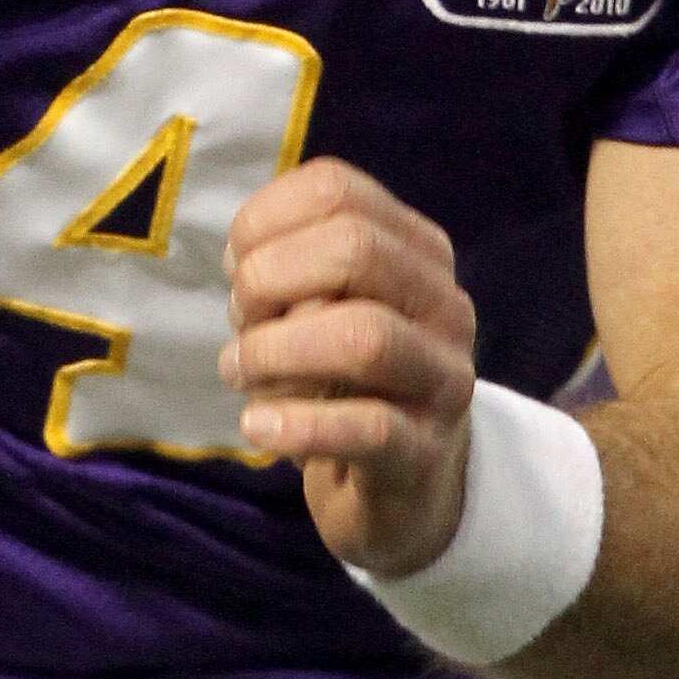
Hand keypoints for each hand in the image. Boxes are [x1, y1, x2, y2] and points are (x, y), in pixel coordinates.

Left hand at [220, 159, 477, 578]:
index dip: (262, 220)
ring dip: (275, 351)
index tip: (234, 266)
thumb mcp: (321, 308)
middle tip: (239, 324)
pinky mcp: (425, 452)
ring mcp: (444, 379)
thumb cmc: (345, 379)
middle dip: (268, 281)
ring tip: (239, 372)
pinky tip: (257, 426)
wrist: (404, 488)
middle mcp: (443, 303)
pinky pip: (368, 428)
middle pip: (355, 249)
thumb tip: (243, 262)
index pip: (336, 189)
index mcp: (416, 249)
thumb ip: (291, 268)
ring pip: (364, 337)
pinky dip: (298, 424)